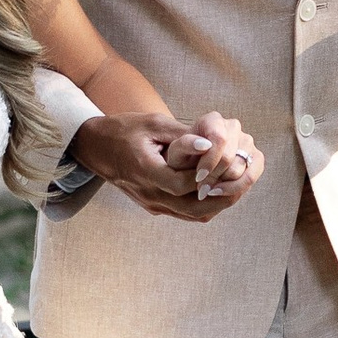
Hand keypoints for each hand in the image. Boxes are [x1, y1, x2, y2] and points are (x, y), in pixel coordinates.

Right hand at [70, 111, 247, 222]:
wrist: (95, 148)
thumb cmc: (124, 130)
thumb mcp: (151, 123)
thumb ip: (181, 135)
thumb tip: (208, 144)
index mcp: (145, 172)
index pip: (181, 184)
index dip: (205, 176)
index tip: (225, 160)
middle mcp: (149, 195)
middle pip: (192, 209)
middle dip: (221, 198)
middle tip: (242, 182)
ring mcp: (152, 204)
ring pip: (191, 215)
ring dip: (216, 204)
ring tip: (236, 187)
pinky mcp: (154, 206)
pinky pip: (184, 213)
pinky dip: (205, 204)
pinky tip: (219, 190)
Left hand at [187, 111, 263, 204]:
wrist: (192, 167)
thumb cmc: (183, 159)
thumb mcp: (176, 153)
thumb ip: (186, 145)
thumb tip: (205, 145)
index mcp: (213, 120)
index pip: (219, 139)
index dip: (210, 161)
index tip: (198, 177)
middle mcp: (233, 126)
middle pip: (229, 157)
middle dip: (214, 177)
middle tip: (201, 189)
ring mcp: (247, 141)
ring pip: (240, 169)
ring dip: (223, 184)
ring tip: (208, 190)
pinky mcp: (256, 157)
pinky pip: (252, 176)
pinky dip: (236, 188)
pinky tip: (221, 191)